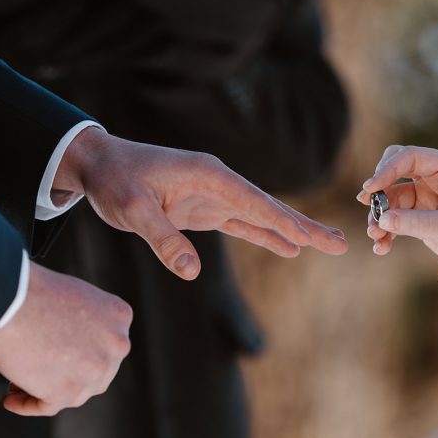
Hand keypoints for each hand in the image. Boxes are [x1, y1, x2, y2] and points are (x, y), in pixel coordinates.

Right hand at [0, 263, 132, 415]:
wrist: (11, 296)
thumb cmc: (33, 290)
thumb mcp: (77, 295)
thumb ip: (87, 321)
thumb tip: (74, 347)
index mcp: (120, 317)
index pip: (105, 346)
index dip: (82, 353)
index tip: (61, 355)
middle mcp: (116, 345)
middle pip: (95, 371)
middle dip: (70, 375)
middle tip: (39, 371)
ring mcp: (94, 370)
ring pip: (74, 392)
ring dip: (48, 391)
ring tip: (18, 386)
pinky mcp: (66, 391)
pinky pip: (46, 407)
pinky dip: (27, 405)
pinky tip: (11, 400)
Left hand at [54, 127, 347, 279]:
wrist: (98, 163)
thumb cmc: (114, 181)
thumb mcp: (132, 209)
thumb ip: (162, 238)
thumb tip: (192, 273)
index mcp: (209, 175)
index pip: (255, 202)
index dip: (283, 222)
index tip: (311, 238)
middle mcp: (219, 183)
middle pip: (270, 207)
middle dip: (304, 227)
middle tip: (340, 244)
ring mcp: (214, 195)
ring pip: (262, 216)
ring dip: (292, 232)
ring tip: (326, 245)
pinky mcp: (205, 209)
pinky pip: (243, 223)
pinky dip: (266, 234)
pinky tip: (287, 247)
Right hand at [357, 145, 437, 274]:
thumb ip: (414, 223)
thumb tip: (381, 220)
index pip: (410, 157)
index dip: (386, 170)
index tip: (369, 188)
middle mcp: (437, 177)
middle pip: (396, 171)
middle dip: (380, 189)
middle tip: (366, 204)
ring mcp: (429, 196)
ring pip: (392, 198)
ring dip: (381, 216)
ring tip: (375, 237)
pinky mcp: (423, 216)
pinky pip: (397, 218)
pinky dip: (387, 230)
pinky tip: (382, 247)